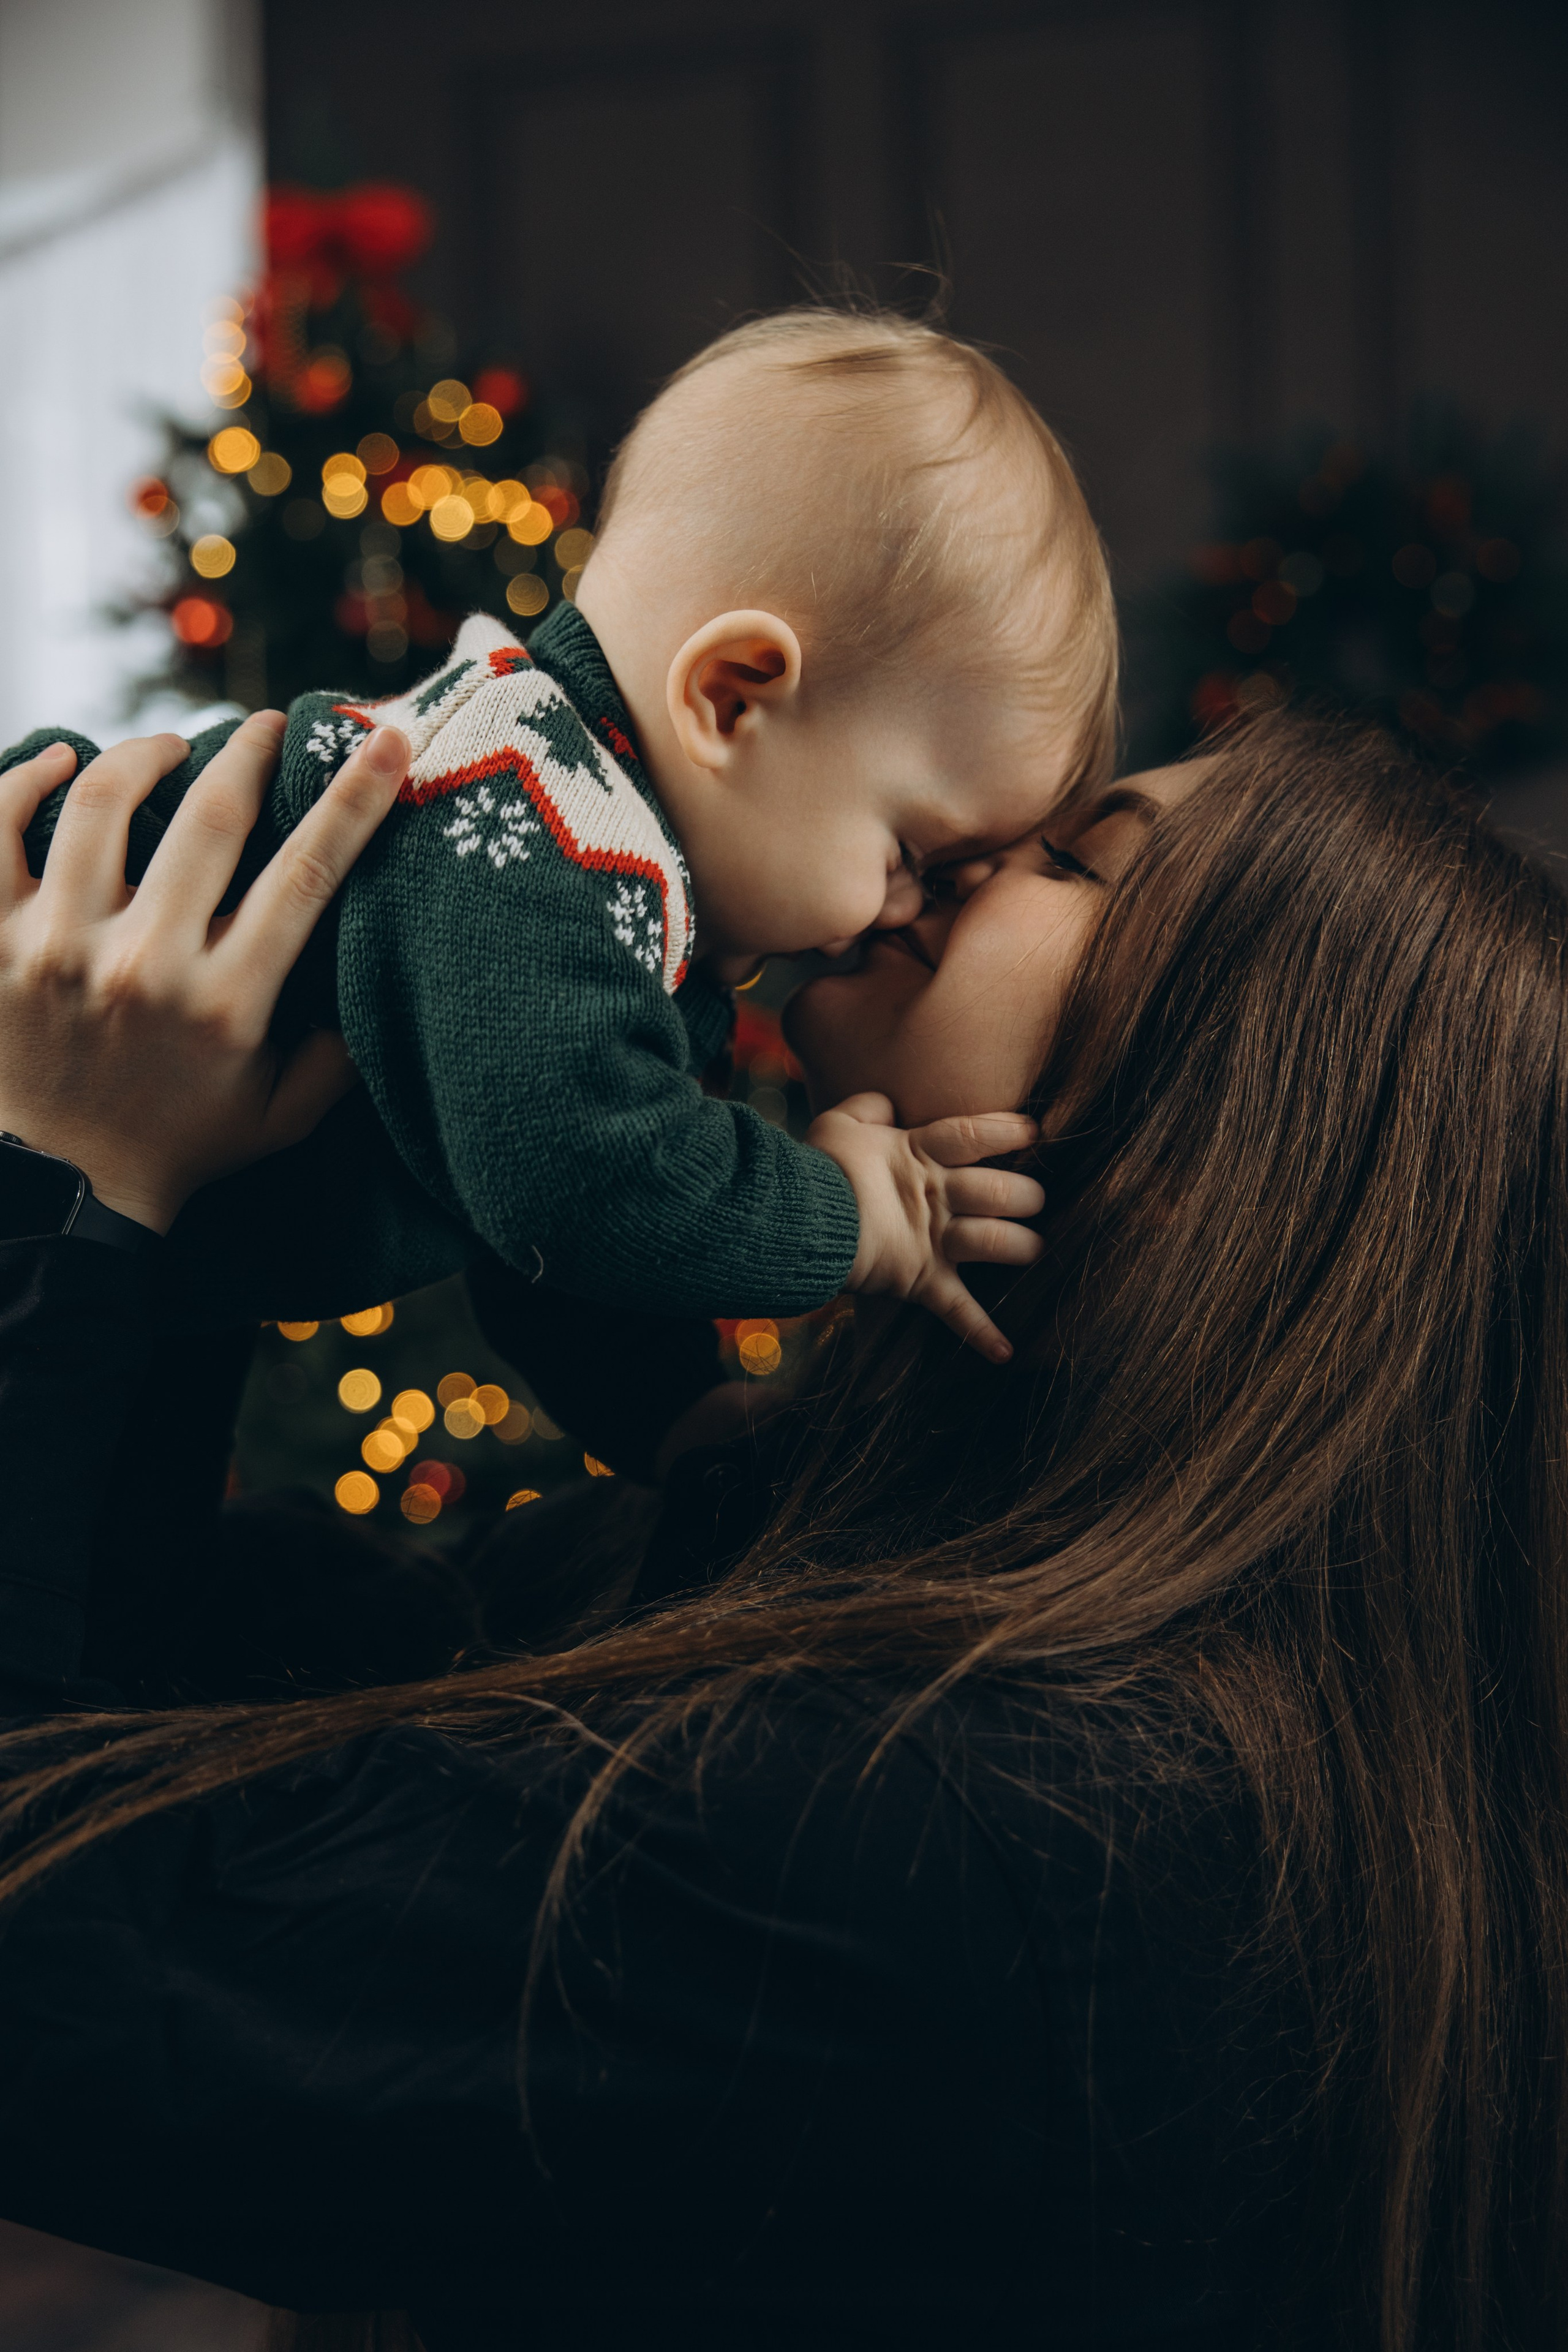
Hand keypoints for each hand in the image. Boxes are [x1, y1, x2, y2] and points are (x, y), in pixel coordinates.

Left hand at [0, 712, 410, 1231]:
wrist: (57, 1196)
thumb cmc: (177, 1148)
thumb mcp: (281, 1117)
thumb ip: (337, 1055)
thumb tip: (373, 980)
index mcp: (225, 1003)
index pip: (307, 873)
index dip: (355, 797)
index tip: (386, 742)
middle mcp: (143, 964)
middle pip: (212, 814)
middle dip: (251, 750)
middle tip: (269, 725)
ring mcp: (55, 947)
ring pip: (101, 802)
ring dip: (146, 753)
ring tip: (171, 747)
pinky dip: (24, 779)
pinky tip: (61, 761)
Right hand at [807, 1093, 1043, 1362]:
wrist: (801, 1216)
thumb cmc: (818, 1167)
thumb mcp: (838, 1123)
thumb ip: (868, 1108)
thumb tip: (886, 1104)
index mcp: (918, 1154)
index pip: (973, 1135)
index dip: (1006, 1132)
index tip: (1034, 1132)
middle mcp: (935, 1196)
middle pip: (998, 1192)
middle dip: (1025, 1195)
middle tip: (1037, 1199)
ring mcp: (932, 1240)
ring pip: (993, 1242)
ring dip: (1021, 1247)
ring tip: (1036, 1250)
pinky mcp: (921, 1280)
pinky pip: (957, 1311)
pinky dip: (981, 1334)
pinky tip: (1005, 1353)